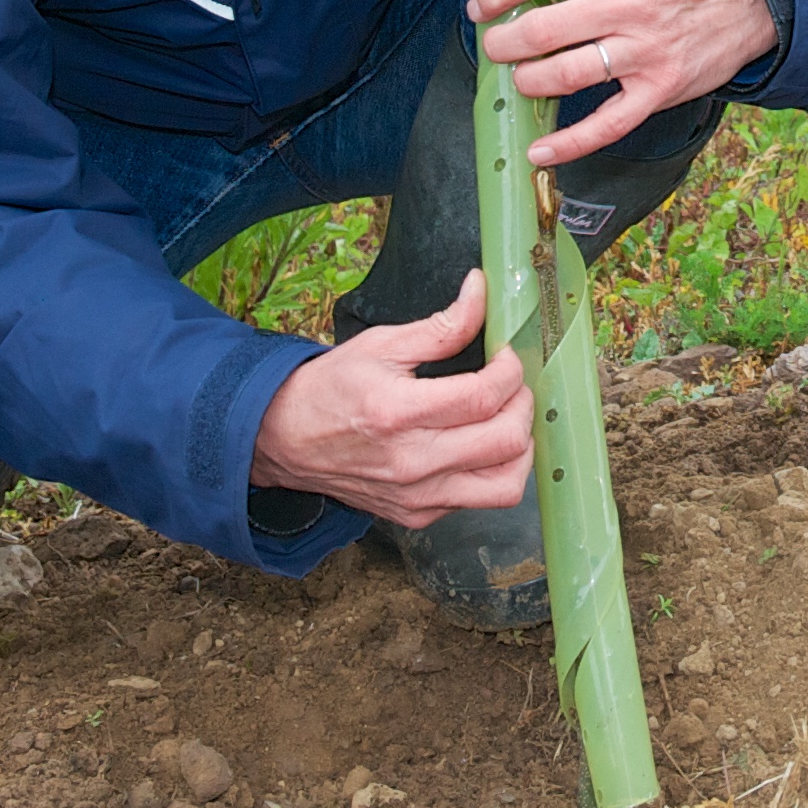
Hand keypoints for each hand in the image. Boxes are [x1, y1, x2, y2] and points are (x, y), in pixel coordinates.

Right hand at [248, 274, 530, 526]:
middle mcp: (412, 463)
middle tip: (511, 384)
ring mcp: (417, 497)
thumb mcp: (381, 344)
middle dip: (523, 404)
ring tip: (506, 418)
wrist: (284, 439)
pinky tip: (477, 443)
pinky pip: (479, 500)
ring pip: (505, 486)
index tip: (506, 355)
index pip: (485, 397)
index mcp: (399, 413)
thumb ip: (441, 325)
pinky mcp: (418, 516)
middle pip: (506, 442)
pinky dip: (492, 470)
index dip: (511, 370)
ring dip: (520, 446)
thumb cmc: (331, 388)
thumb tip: (481, 291)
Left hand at [470, 0, 776, 166]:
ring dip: (528, 81)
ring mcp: (645, 51)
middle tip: (495, 46)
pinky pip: (606, 125)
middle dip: (504, 42)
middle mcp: (627, 4)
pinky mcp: (660, 89)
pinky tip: (539, 151)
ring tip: (521, 78)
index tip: (480, 5)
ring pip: (565, 75)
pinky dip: (568, 144)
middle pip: (542, 29)